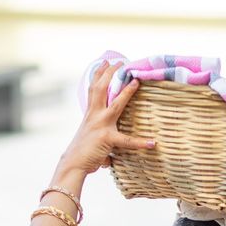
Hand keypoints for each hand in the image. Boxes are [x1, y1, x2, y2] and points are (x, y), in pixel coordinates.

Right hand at [58, 60, 154, 175]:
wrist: (73, 164)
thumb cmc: (82, 151)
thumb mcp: (90, 134)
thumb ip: (100, 129)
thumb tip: (109, 136)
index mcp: (90, 113)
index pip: (93, 88)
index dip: (99, 74)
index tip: (105, 62)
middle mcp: (94, 115)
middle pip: (100, 88)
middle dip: (109, 74)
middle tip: (119, 62)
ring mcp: (100, 124)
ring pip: (114, 103)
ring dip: (126, 91)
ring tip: (136, 81)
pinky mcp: (107, 137)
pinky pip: (127, 140)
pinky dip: (140, 142)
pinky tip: (151, 142)